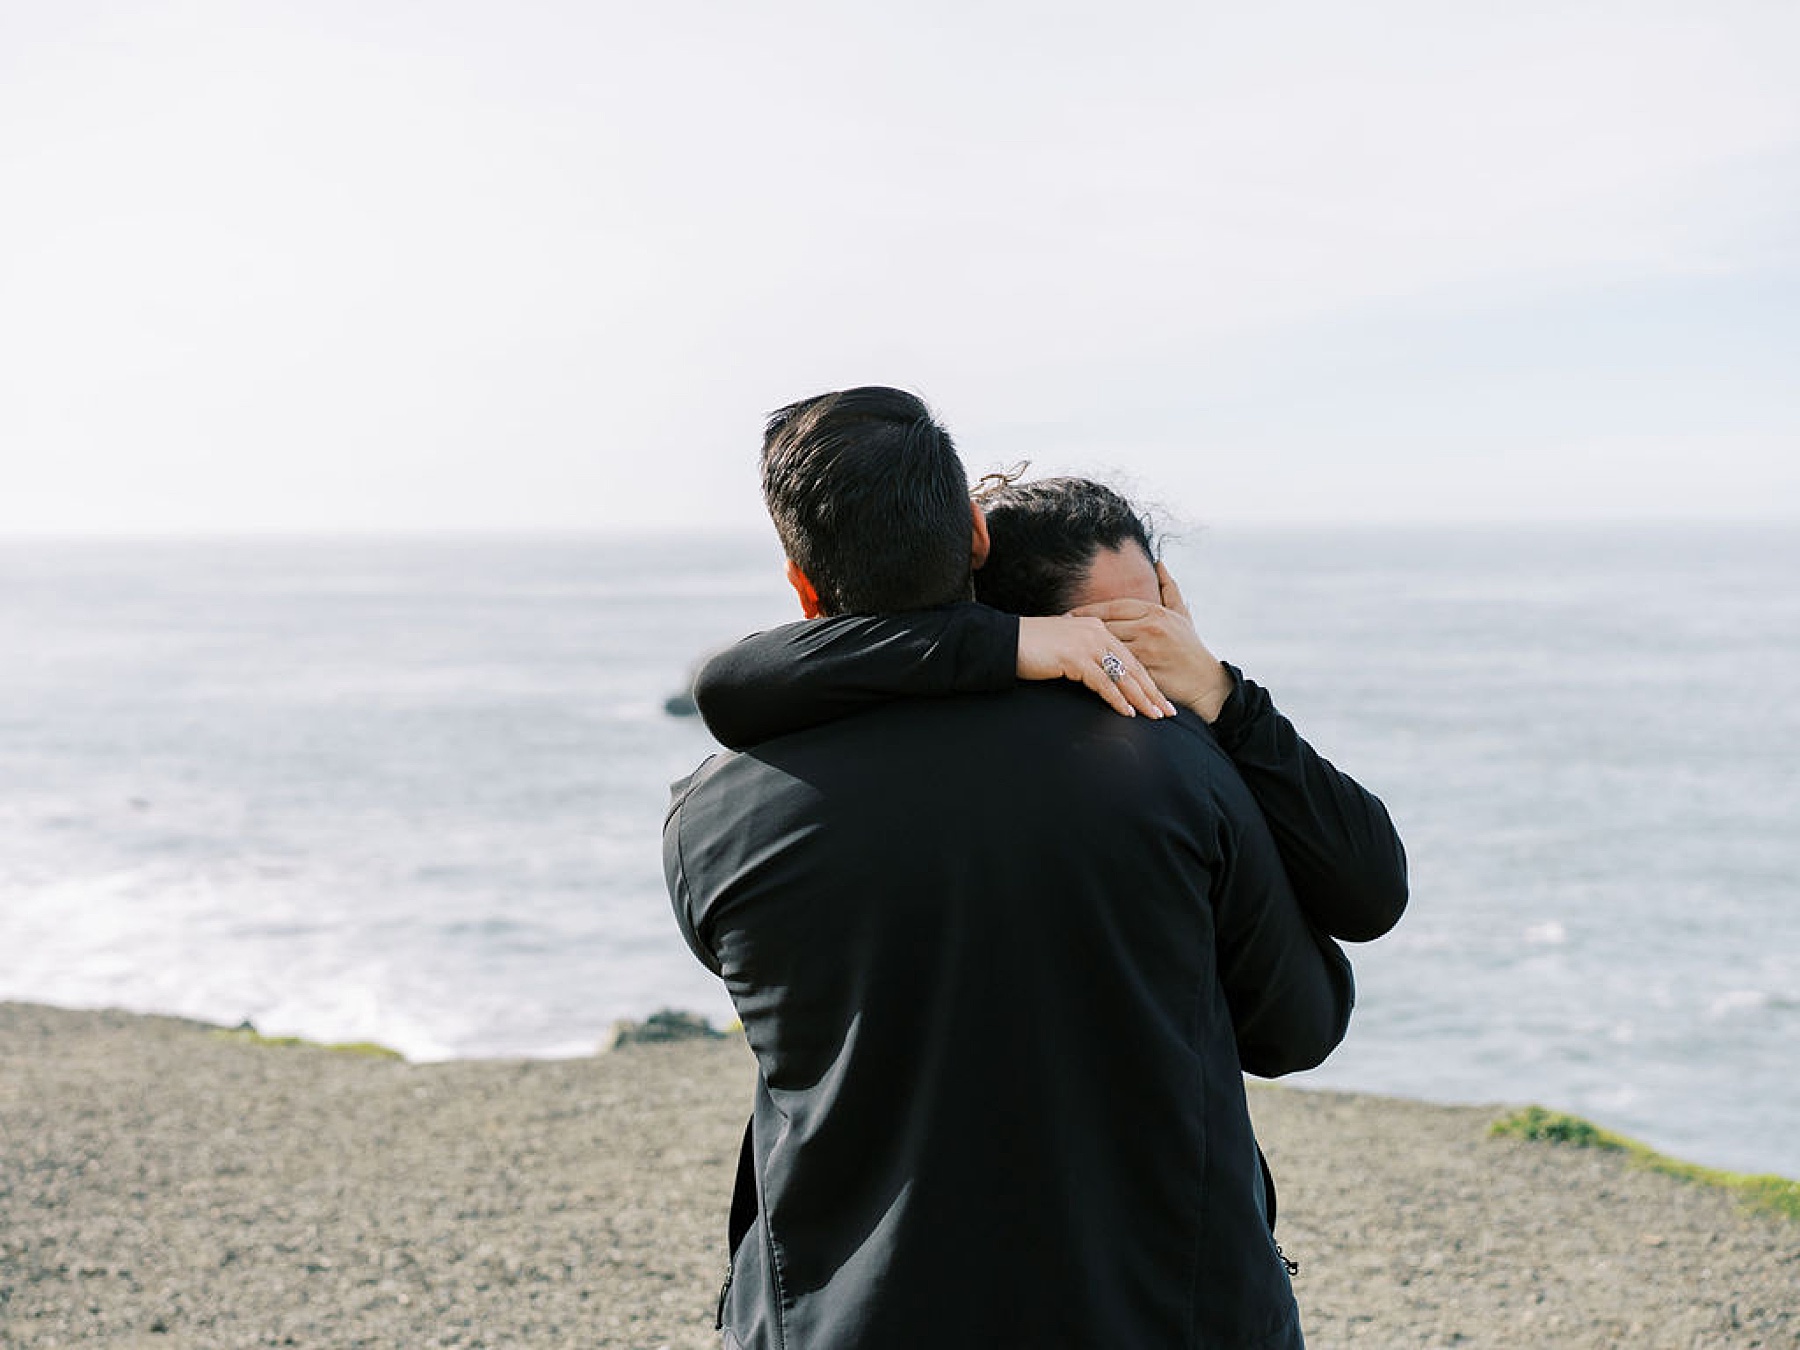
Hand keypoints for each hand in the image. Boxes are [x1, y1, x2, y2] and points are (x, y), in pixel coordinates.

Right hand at [1016, 616, 1177, 718]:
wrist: (1005, 641)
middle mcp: (1097, 632)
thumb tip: (1097, 673)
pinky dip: (1116, 699)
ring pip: (1122, 675)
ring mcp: (1087, 644)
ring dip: (1140, 698)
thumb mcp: (1065, 647)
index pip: (1129, 656)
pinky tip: (1127, 712)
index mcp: (1097, 627)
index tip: (1160, 697)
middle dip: (1151, 691)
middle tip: (1167, 710)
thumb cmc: (1032, 647)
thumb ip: (1084, 654)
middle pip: (1132, 666)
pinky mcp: (1075, 658)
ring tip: (1153, 715)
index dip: (1147, 679)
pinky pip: (1103, 682)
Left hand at [1070, 562, 1232, 721]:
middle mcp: (1150, 627)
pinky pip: (1116, 668)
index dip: (1090, 609)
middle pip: (1106, 624)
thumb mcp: (1182, 614)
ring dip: (1086, 647)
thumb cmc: (1191, 648)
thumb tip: (1160, 562)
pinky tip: (1083, 668)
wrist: (1206, 682)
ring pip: (1107, 646)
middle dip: (1082, 628)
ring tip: (1065, 648)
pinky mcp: (1145, 671)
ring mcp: (1148, 649)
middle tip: (1060, 630)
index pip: (1114, 606)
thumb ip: (1169, 588)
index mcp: (1155, 612)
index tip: (1070, 613)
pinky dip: (1099, 668)